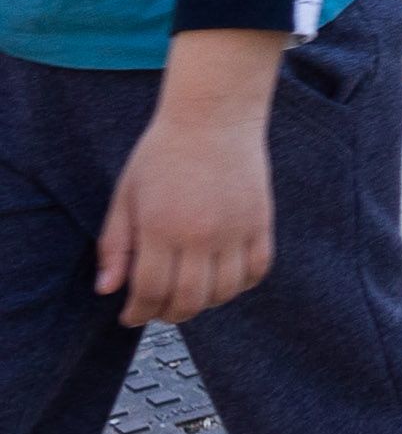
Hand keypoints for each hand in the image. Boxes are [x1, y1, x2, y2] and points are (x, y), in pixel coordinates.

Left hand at [96, 30, 285, 325]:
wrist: (215, 117)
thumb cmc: (162, 154)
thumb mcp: (125, 196)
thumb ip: (114, 244)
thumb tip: (107, 289)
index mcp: (161, 227)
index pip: (149, 290)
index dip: (137, 312)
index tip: (130, 315)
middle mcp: (201, 234)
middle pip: (189, 300)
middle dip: (169, 314)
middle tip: (159, 310)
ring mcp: (236, 229)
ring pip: (224, 291)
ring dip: (205, 303)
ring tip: (191, 293)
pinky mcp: (261, 221)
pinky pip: (258, 269)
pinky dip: (242, 284)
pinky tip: (224, 278)